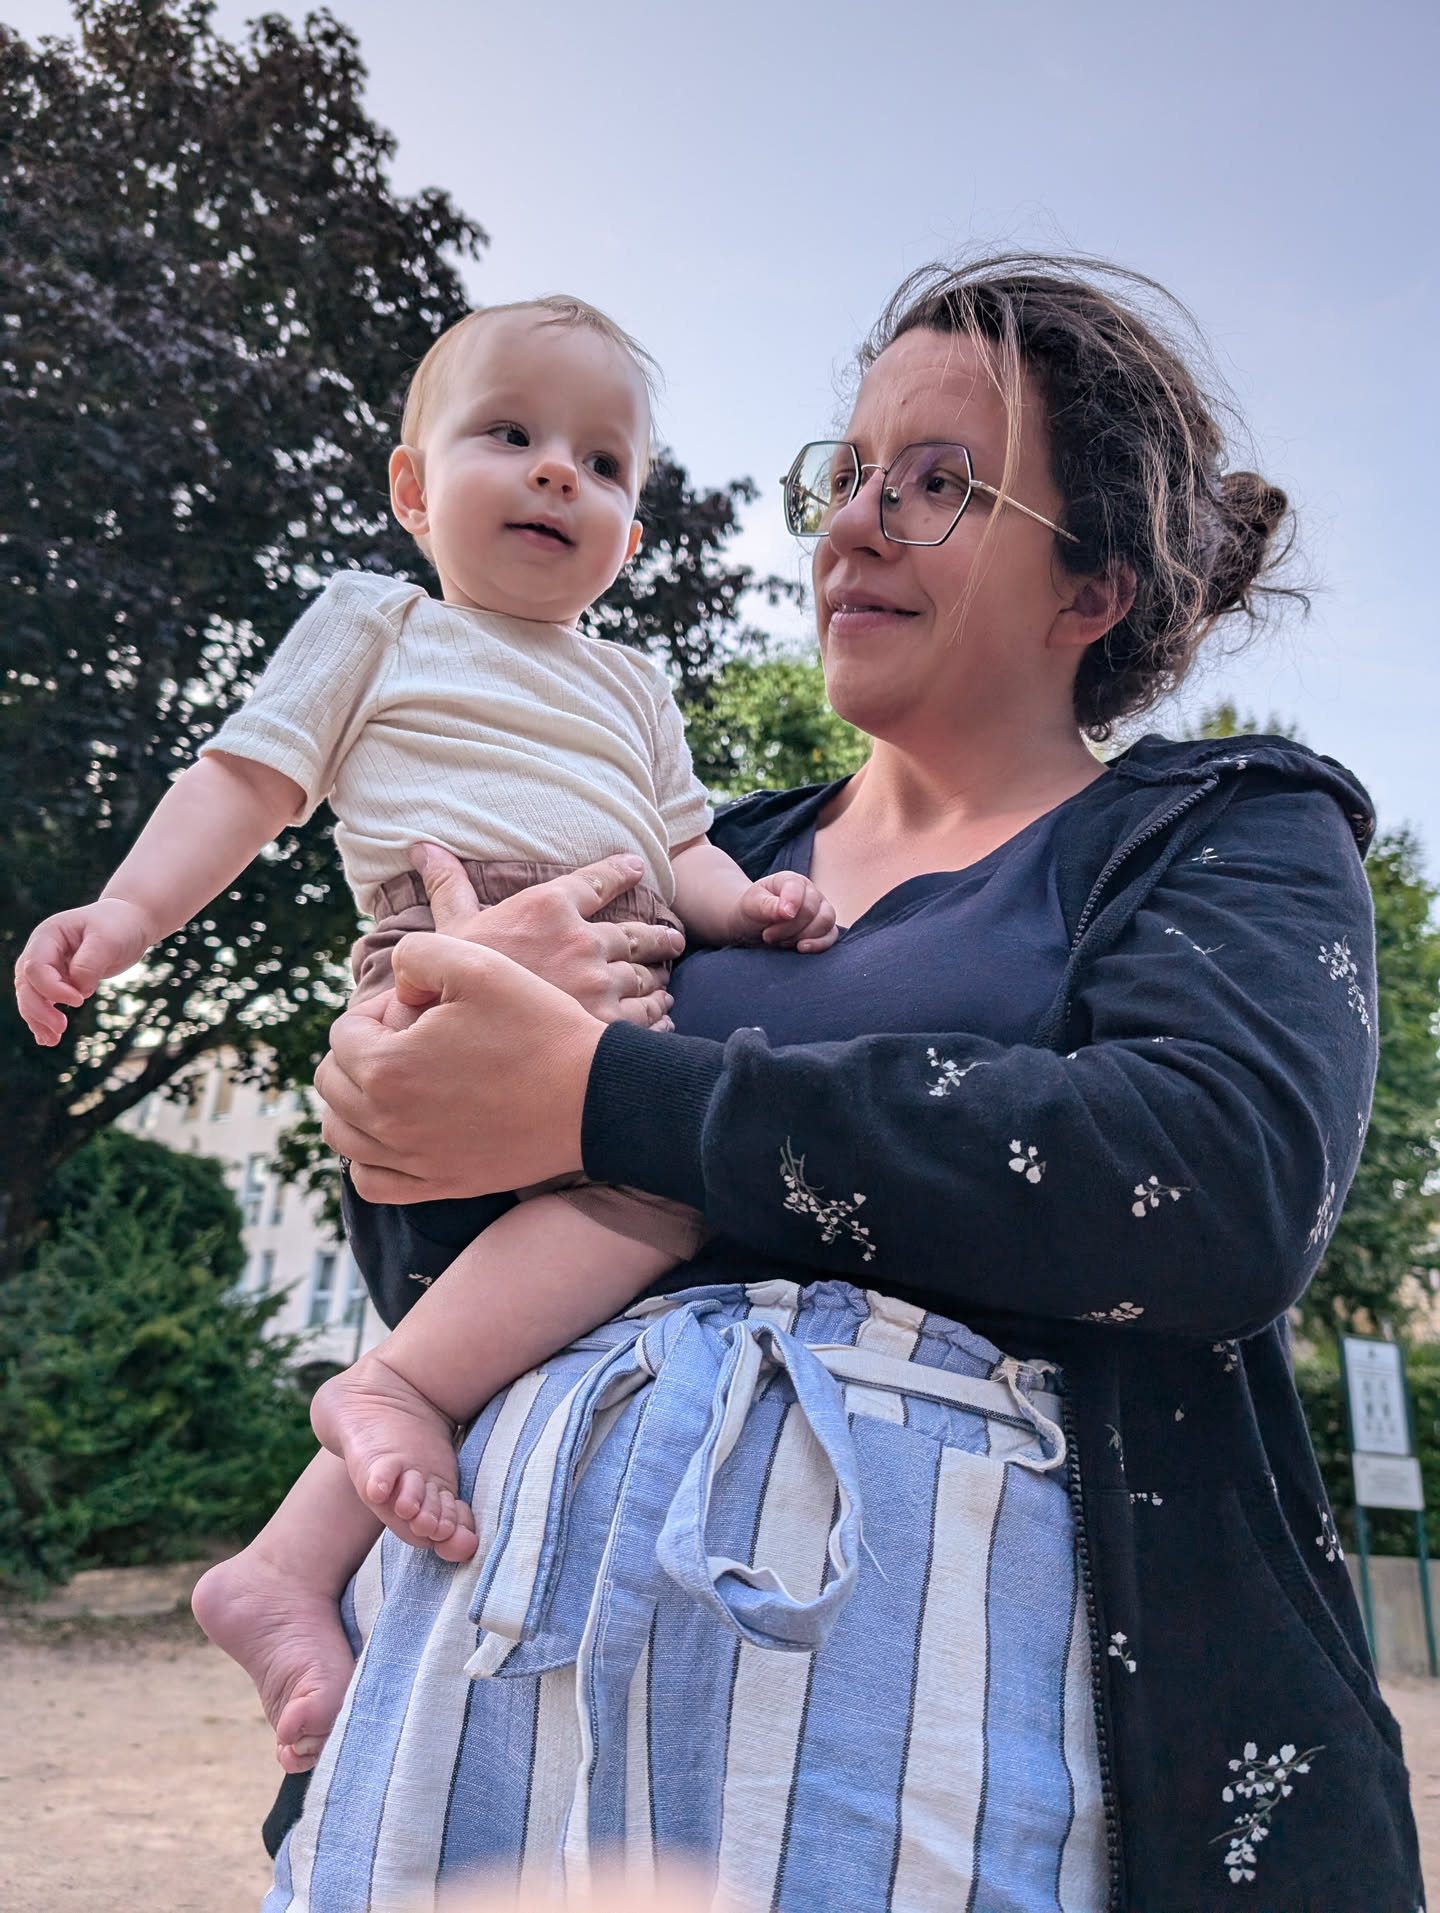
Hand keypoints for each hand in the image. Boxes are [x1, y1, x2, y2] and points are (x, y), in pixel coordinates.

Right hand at [14, 897, 155, 1044]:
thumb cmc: (120, 925)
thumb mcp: (108, 940)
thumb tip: (78, 991)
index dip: (52, 988)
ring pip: (31, 996)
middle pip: (26, 984)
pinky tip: (46, 1039)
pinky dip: (43, 1019)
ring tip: (51, 1040)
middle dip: (39, 1009)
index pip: (36, 967)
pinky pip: (44, 1001)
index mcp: (48, 935)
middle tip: (61, 1029)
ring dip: (38, 1019)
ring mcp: (48, 966)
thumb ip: (89, 963)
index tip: (80, 1000)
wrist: (130, 922)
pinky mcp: (59, 979)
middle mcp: (42, 950)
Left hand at [316, 932, 605, 1203]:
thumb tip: (395, 988)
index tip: (421, 1007)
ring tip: (395, 1079)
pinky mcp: (439, 1185)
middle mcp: (387, 1122)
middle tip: (411, 1037)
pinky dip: (367, 1157)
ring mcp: (412, 1160)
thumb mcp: (479, 962)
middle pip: (332, 1083)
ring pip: (341, 1135)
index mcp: (387, 1067)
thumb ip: (416, 953)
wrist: (594, 1096)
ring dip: (353, 1102)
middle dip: (360, 1052)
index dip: (378, 1010)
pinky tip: (395, 1131)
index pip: (343, 1032)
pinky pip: (370, 1182)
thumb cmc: (539, 1027)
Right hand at [411, 843, 682, 1028]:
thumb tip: (423, 847)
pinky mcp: (611, 1025)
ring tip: (665, 984)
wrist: (463, 1043)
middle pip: (637, 934)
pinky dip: (659, 1019)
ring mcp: (601, 984)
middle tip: (672, 939)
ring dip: (659, 980)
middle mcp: (582, 941)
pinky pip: (649, 1018)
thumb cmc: (454, 987)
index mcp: (548, 909)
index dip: (620, 871)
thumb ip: (448, 888)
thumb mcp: (451, 932)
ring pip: (647, 977)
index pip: (597, 880)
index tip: (636, 866)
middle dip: (658, 937)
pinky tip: (662, 1021)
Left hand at [735, 870, 837, 952]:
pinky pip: (831, 936)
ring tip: (781, 941)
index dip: (792, 902)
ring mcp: (820, 909)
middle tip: (768, 935)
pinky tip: (801, 948)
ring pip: (825, 922)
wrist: (754, 925)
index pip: (798, 888)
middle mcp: (810, 892)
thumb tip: (787, 912)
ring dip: (801, 936)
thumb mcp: (752, 905)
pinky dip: (818, 944)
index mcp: (791, 880)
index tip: (782, 916)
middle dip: (788, 927)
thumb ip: (767, 906)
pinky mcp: (824, 928)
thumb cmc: (753, 910)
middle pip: (811, 910)